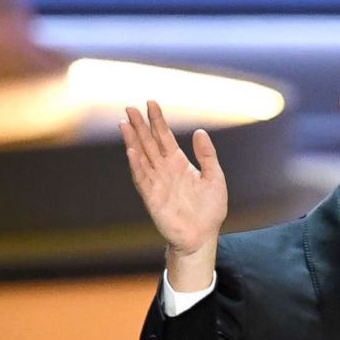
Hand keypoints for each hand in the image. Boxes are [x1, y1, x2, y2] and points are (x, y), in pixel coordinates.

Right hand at [119, 101, 227, 264]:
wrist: (202, 236)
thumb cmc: (209, 210)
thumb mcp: (214, 178)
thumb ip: (207, 156)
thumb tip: (199, 132)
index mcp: (179, 163)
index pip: (165, 137)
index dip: (158, 120)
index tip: (151, 103)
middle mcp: (164, 169)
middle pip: (149, 142)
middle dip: (140, 125)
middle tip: (130, 107)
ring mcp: (156, 182)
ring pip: (141, 156)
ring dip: (133, 140)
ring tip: (125, 123)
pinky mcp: (152, 197)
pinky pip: (142, 178)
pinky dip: (137, 164)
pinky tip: (131, 150)